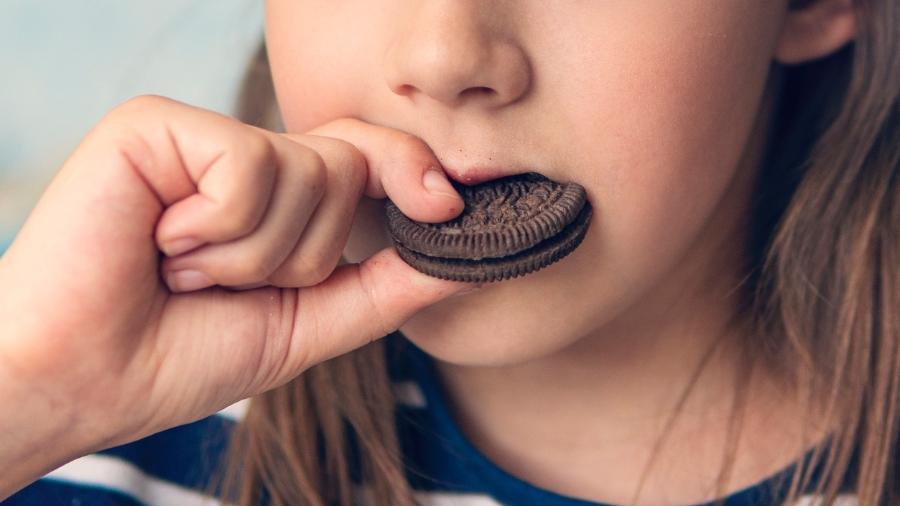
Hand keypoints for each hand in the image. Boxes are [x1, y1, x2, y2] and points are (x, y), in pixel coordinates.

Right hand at [0, 95, 472, 491]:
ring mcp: (200, 137)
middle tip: (219, 282)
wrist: (86, 379)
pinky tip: (158, 244)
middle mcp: (242, 160)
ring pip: (304, 174)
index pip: (366, 159)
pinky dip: (215, 233)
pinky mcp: (157, 126)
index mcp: (276, 199)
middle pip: (347, 168)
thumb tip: (463, 257)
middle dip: (298, 255)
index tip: (450, 205)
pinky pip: (248, 170)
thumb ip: (385, 288)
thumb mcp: (306, 326)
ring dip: (248, 255)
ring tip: (181, 269)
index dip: (412, 174)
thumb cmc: (181, 355)